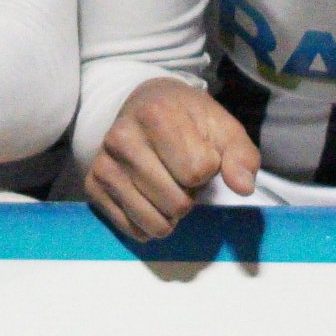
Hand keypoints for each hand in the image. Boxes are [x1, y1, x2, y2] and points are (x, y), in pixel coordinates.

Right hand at [82, 76, 260, 239]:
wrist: (145, 106)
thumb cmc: (189, 121)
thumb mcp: (223, 129)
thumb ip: (241, 157)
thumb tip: (243, 187)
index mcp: (155, 114)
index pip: (197, 171)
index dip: (207, 169)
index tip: (198, 152)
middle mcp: (121, 137)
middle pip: (176, 202)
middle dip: (189, 195)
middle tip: (181, 174)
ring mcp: (103, 163)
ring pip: (154, 221)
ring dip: (171, 214)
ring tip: (167, 186)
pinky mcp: (92, 186)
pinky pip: (132, 229)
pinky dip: (149, 224)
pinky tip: (150, 200)